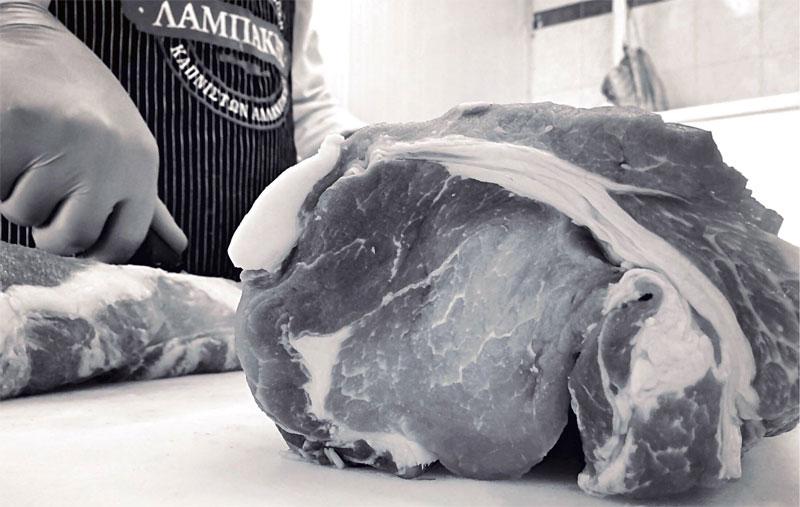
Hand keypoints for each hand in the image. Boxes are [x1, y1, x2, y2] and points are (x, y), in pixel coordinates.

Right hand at [0, 1, 186, 261]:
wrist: (28, 37)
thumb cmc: (77, 95)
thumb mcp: (125, 143)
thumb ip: (143, 198)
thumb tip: (175, 245)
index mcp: (140, 162)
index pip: (124, 240)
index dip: (94, 248)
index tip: (78, 236)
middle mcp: (107, 156)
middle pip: (71, 238)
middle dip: (48, 227)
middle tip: (44, 189)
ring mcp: (60, 143)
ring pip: (24, 214)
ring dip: (16, 192)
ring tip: (28, 150)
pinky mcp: (13, 129)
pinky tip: (8, 140)